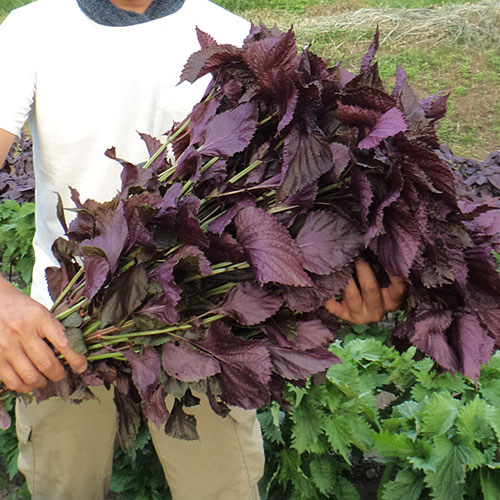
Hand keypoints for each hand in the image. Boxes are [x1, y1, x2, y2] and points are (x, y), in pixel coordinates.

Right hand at [0, 278, 86, 392]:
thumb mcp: (42, 312)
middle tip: (61, 374)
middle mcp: (22, 332)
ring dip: (43, 382)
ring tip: (46, 379)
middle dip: (58, 374)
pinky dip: (25, 387)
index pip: (63, 343)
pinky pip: (12, 381)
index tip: (82, 367)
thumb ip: (56, 330)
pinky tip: (30, 383)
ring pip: (30, 376)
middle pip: (46, 363)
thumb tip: (74, 351)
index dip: (75, 359)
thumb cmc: (22, 309)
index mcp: (39, 318)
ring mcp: (6, 347)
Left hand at [325, 258, 405, 324]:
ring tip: (341, 264)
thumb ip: (382, 267)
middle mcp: (377, 311)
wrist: (364, 309)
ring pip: (351, 295)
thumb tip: (373, 247)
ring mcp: (360, 316)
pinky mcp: (344, 316)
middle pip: (370, 288)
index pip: (398, 287)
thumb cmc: (378, 287)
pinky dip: (329, 293)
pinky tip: (326, 281)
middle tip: (357, 255)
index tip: (386, 258)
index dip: (393, 273)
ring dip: (345, 278)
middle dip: (362, 269)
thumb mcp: (385, 280)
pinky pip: (333, 305)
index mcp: (392, 301)